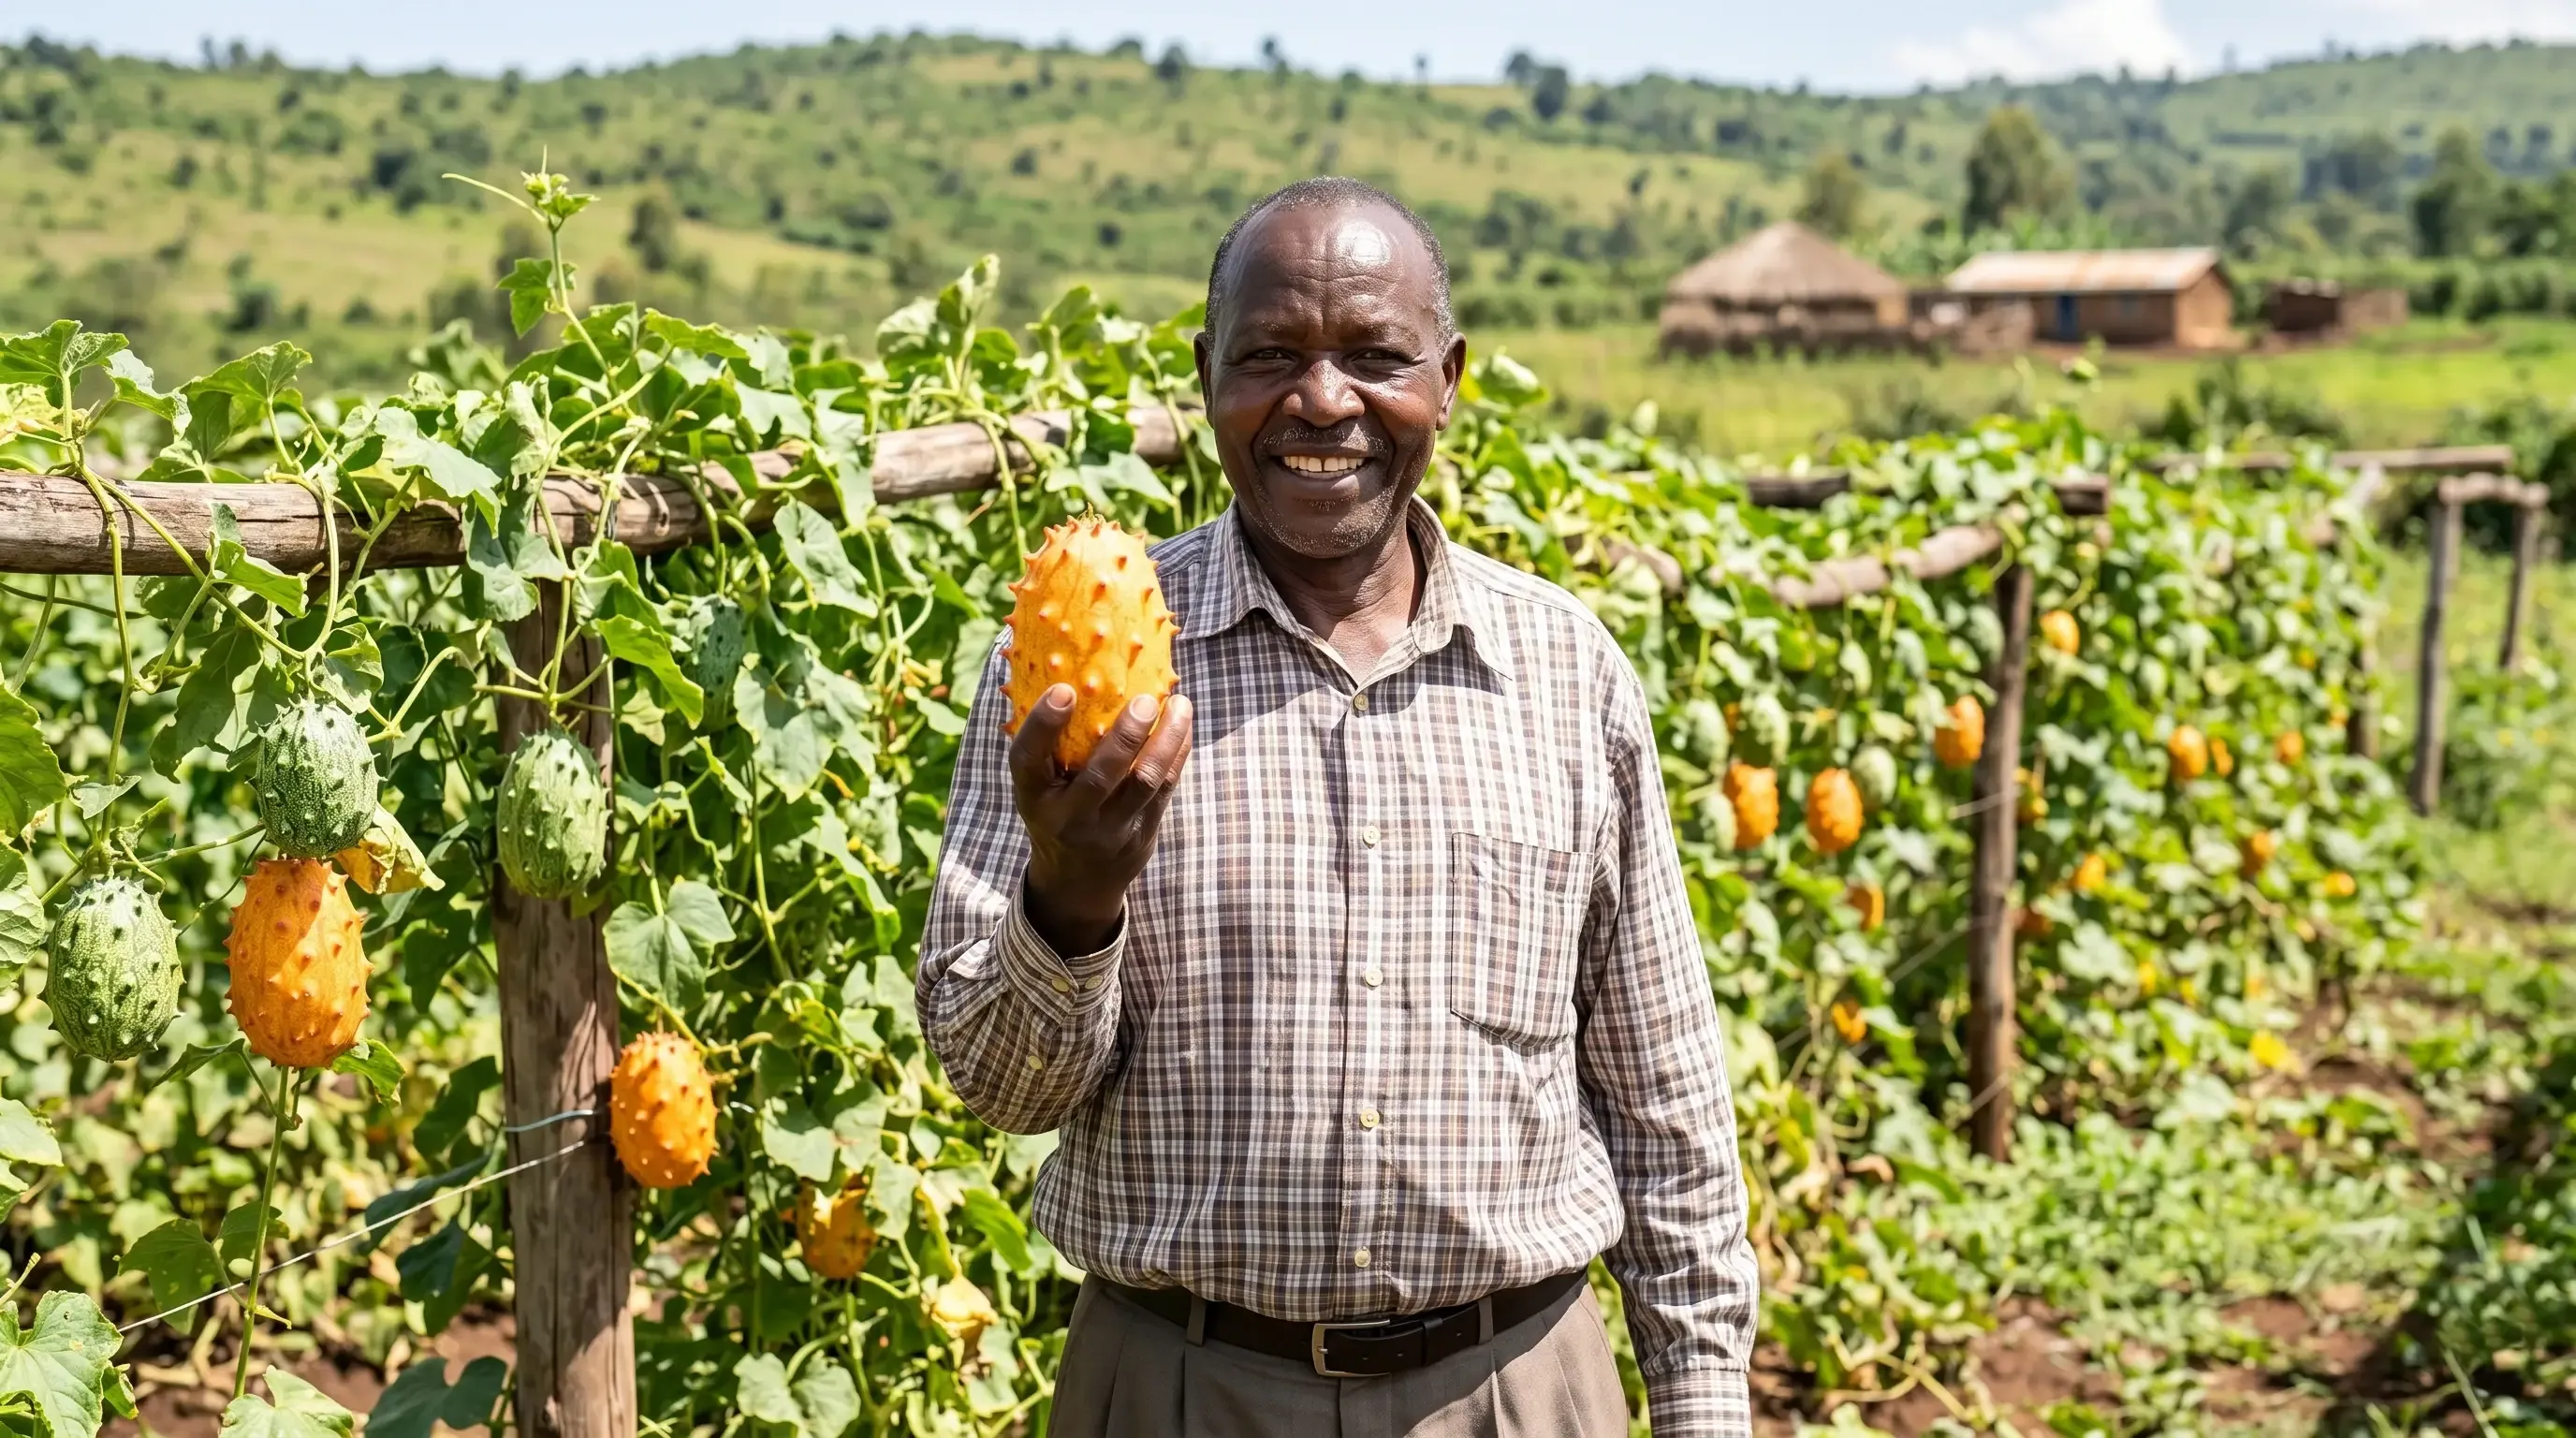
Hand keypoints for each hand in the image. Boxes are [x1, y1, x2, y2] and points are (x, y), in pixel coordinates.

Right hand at [1009, 686, 1195, 955]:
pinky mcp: (1142, 833)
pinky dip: (1178, 753)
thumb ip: (1045, 746)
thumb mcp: (1036, 788)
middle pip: (1101, 775)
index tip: (1063, 689)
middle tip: (1145, 699)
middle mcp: (1070, 818)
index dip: (1043, 726)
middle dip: (1127, 735)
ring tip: (1180, 704)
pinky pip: (1167, 788)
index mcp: (1033, 799)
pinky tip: (1184, 724)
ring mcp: (1110, 830)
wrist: (1077, 883)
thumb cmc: (1054, 811)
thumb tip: (1057, 670)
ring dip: (1167, 739)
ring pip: (1146, 782)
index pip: (1028, 761)